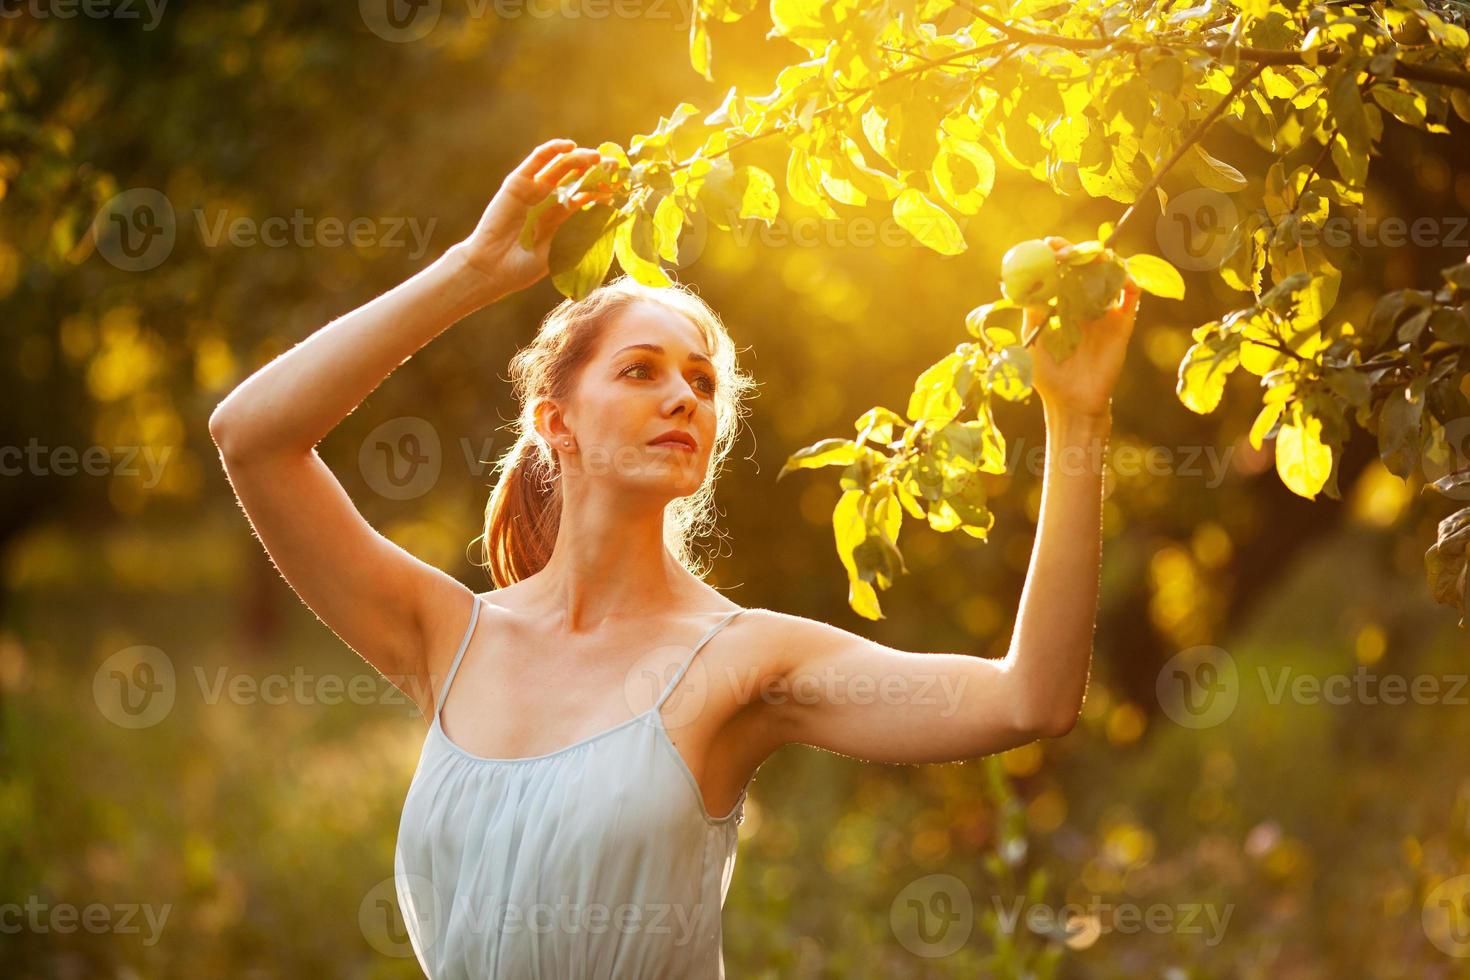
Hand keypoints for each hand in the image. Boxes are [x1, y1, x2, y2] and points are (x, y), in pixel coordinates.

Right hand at [453, 139, 615, 299]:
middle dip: (595, 170)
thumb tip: (610, 222)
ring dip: (579, 158)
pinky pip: (536, 161)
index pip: (584, 197)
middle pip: (575, 178)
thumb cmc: (524, 268)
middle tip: (615, 166)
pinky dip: (551, 150)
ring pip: (559, 167)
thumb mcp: (561, 252)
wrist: (492, 268)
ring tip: (597, 157)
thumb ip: (582, 236)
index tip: (620, 186)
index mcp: (558, 218)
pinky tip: (569, 146)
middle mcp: (546, 201)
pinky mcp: (517, 183)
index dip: (601, 189)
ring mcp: (532, 190)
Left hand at [1026, 236, 1141, 419]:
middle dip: (1077, 251)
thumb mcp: (1032, 339)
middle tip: (1065, 250)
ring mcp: (1103, 311)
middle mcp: (1082, 303)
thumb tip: (1029, 283)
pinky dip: (1130, 282)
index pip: (1060, 269)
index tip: (1048, 245)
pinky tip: (1120, 277)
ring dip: (1103, 260)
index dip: (1056, 253)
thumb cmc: (1046, 374)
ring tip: (1092, 256)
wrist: (1071, 401)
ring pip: (1109, 274)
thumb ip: (1033, 311)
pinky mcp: (1123, 323)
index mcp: (1059, 303)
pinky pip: (1131, 296)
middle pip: (1085, 265)